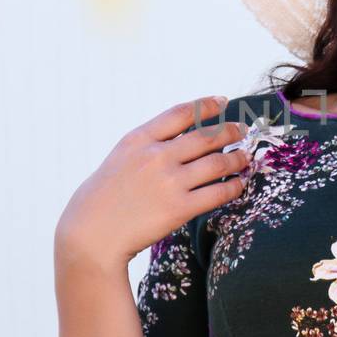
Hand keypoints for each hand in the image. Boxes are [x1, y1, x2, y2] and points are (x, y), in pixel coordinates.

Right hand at [54, 95, 248, 270]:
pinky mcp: (180, 209)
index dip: (206, 105)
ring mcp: (169, 182)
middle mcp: (156, 156)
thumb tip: (181, 140)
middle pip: (206, 136)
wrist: (90, 235)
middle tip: (242, 131)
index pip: (181, 113)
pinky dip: (234, 186)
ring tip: (245, 157)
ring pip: (218, 162)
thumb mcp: (119, 159)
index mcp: (138, 139)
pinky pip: (218, 193)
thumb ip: (148, 147)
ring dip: (238, 158)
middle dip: (230, 131)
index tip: (221, 102)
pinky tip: (240, 184)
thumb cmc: (101, 199)